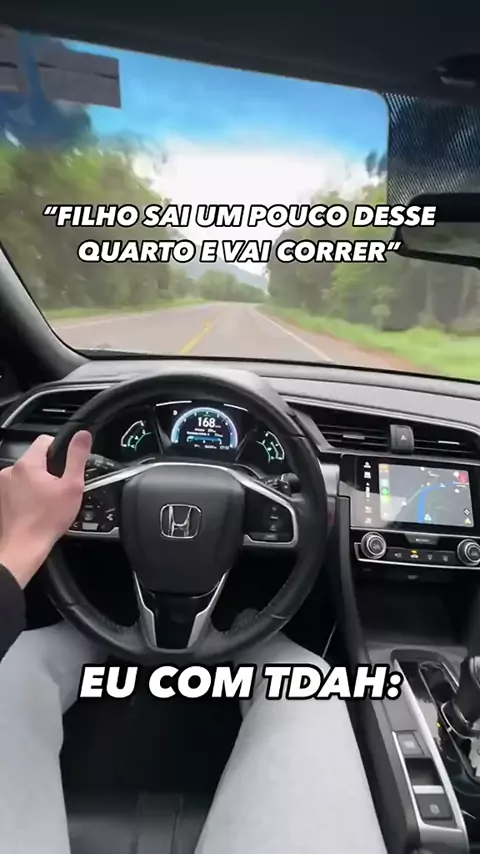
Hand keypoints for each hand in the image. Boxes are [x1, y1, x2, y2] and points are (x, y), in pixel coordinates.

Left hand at [0, 431, 91, 587]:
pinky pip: (18, 486)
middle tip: (59, 489)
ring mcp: (3, 485)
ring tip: (47, 501)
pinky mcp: (1, 497)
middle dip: (49, 469)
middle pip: (36, 458)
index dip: (60, 450)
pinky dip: (27, 493)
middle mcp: (10, 471)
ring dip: (38, 482)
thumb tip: (82, 435)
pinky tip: (36, 507)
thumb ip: (77, 457)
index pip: (45, 440)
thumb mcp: (71, 486)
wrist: (24, 547)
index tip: (66, 467)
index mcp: (28, 464)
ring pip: (27, 473)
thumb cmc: (46, 520)